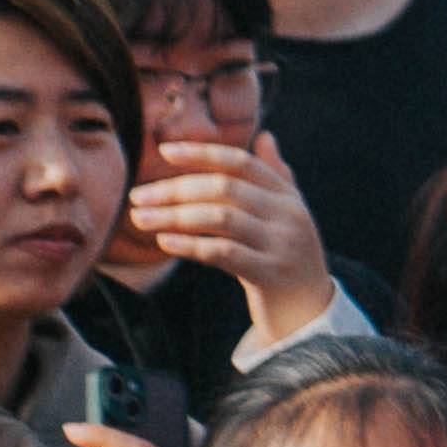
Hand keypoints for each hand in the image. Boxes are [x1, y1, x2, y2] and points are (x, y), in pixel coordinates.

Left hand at [128, 131, 336, 344]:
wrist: (309, 310)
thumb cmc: (286, 256)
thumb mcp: (287, 214)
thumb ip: (277, 176)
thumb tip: (267, 136)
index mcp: (288, 196)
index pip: (241, 163)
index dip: (202, 153)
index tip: (164, 151)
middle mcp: (289, 215)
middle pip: (224, 189)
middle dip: (175, 189)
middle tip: (137, 196)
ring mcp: (282, 244)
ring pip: (220, 218)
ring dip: (174, 216)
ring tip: (140, 219)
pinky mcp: (270, 273)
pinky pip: (223, 253)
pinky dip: (189, 245)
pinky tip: (164, 242)